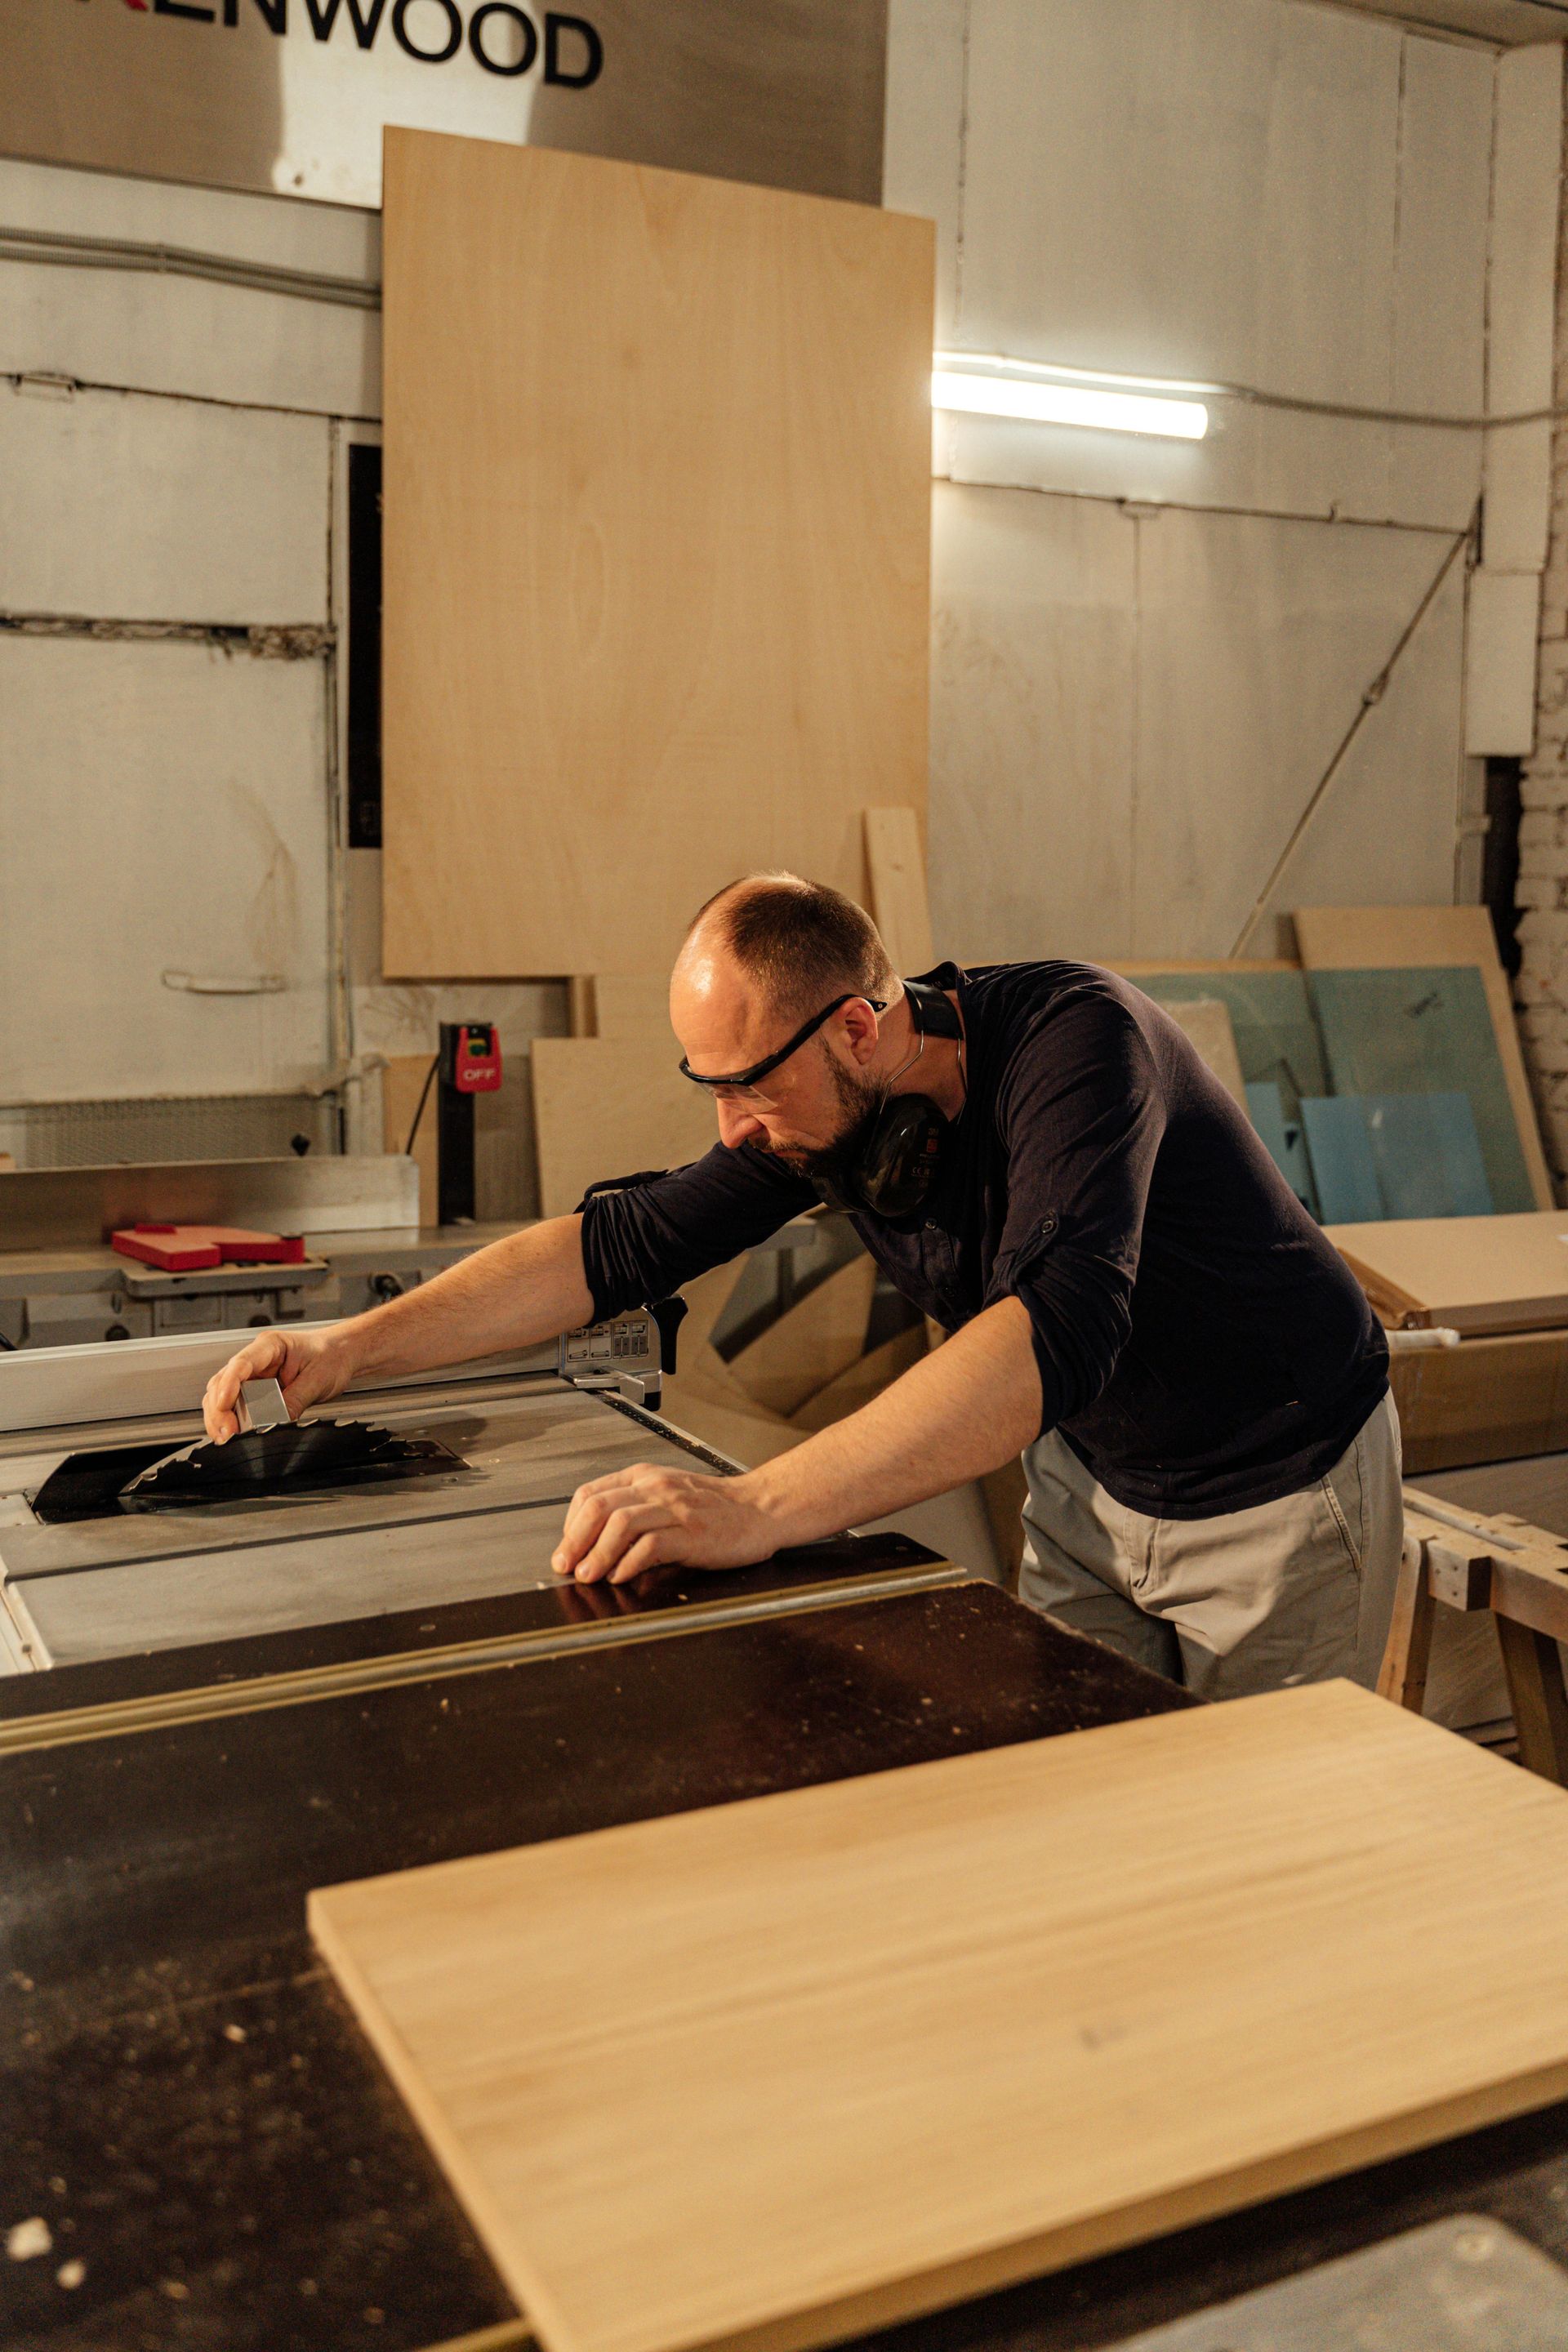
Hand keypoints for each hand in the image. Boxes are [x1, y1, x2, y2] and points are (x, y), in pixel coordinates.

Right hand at [202, 1326, 354, 1441]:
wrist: (342, 1354)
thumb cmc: (331, 1356)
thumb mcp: (318, 1379)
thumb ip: (295, 1400)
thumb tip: (275, 1423)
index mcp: (271, 1345)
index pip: (240, 1364)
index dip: (228, 1386)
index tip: (223, 1406)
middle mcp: (256, 1359)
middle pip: (222, 1382)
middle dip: (219, 1409)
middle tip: (227, 1433)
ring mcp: (254, 1374)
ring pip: (221, 1394)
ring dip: (220, 1417)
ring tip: (226, 1438)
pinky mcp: (256, 1389)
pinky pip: (235, 1404)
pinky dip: (230, 1419)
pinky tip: (232, 1434)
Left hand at [551, 1464, 784, 1583]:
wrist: (761, 1509)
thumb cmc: (715, 1508)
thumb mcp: (667, 1497)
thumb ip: (634, 1511)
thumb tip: (594, 1544)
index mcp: (644, 1478)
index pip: (590, 1494)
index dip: (570, 1525)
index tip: (566, 1550)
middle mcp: (656, 1487)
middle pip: (599, 1508)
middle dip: (574, 1541)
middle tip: (566, 1566)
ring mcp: (675, 1509)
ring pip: (621, 1523)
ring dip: (597, 1554)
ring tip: (588, 1575)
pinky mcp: (692, 1533)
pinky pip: (651, 1545)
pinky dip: (629, 1563)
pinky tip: (621, 1576)